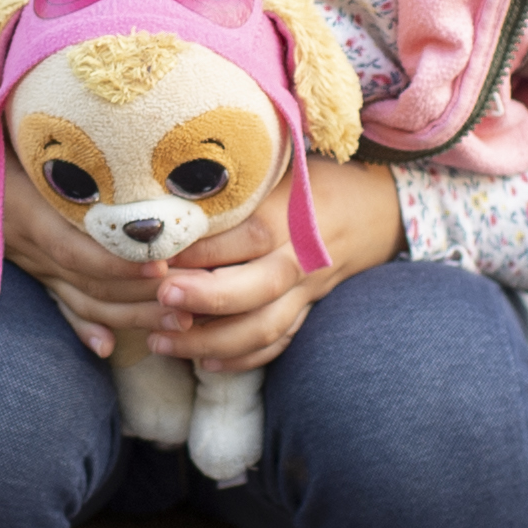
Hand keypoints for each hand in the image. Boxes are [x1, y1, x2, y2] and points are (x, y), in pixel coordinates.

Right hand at [0, 137, 166, 357]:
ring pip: (82, 302)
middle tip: (192, 300)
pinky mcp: (34, 274)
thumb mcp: (12, 135)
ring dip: (129, 317)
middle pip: (90, 286)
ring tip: (177, 321)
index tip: (160, 263)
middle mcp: (31, 247)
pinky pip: (59, 308)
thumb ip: (56, 133)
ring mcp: (33, 266)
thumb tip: (117, 115)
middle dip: (140, 299)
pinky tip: (106, 350)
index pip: (75, 250)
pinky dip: (82, 329)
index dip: (116, 263)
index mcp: (27, 212)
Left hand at [147, 156, 401, 374]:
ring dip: (210, 342)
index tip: (152, 255)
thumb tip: (163, 187)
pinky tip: (204, 361)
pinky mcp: (308, 310)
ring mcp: (306, 290)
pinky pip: (278, 343)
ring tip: (159, 342)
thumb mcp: (278, 166)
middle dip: (205, 297)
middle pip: (257, 287)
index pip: (243, 235)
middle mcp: (299, 257)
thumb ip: (231, 181)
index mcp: (289, 215)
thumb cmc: (312, 180)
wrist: (375, 207)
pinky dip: (242, 358)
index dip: (198, 249)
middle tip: (160, 299)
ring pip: (263, 327)